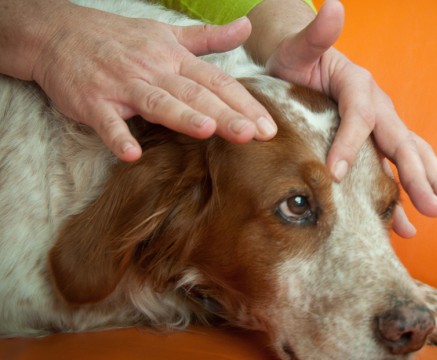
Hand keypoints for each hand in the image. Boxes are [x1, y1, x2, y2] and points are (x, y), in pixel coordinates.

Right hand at [29, 2, 276, 160]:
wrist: (58, 33)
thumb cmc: (119, 38)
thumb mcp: (167, 34)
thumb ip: (208, 38)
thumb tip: (246, 27)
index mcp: (174, 58)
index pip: (217, 82)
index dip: (244, 103)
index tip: (268, 126)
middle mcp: (153, 70)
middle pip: (195, 94)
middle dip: (225, 114)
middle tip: (252, 134)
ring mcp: (123, 86)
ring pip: (157, 102)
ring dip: (181, 116)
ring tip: (207, 131)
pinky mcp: (93, 102)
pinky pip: (106, 121)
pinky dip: (117, 136)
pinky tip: (131, 154)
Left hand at [264, 0, 436, 236]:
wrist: (301, 67)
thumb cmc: (296, 59)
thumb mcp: (300, 45)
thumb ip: (317, 32)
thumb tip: (333, 6)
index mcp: (359, 86)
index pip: (360, 116)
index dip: (350, 144)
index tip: (336, 174)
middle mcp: (378, 108)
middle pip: (404, 143)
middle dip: (421, 176)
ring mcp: (381, 128)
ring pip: (411, 157)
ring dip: (429, 185)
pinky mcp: (374, 144)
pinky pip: (392, 173)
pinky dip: (400, 199)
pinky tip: (407, 226)